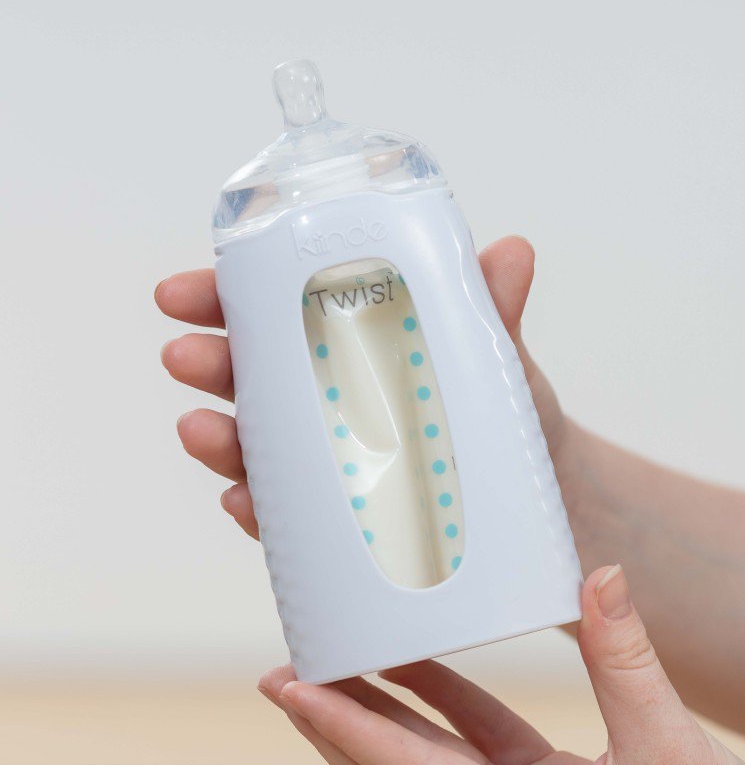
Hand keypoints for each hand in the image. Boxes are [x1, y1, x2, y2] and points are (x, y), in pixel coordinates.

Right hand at [155, 236, 576, 538]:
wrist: (536, 495)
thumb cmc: (499, 414)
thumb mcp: (492, 357)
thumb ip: (488, 308)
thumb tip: (512, 252)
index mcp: (345, 347)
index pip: (271, 314)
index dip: (220, 299)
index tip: (181, 293)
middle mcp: (325, 401)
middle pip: (249, 378)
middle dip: (209, 363)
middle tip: (185, 355)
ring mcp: (327, 461)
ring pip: (254, 448)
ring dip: (219, 439)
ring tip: (203, 431)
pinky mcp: (340, 519)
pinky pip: (287, 518)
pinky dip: (259, 510)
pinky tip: (245, 502)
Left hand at [257, 565, 742, 764]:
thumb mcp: (665, 748)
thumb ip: (626, 662)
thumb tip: (601, 577)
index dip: (344, 726)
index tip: (292, 690)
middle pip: (391, 761)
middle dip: (333, 717)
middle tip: (283, 676)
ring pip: (423, 747)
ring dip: (377, 704)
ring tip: (334, 659)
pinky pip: (469, 736)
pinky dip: (440, 698)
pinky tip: (412, 661)